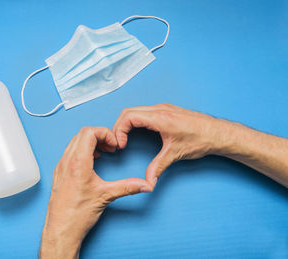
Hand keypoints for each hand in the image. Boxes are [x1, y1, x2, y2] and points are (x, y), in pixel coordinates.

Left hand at [40, 127, 151, 258]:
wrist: (61, 230)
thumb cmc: (78, 215)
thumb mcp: (106, 197)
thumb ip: (128, 187)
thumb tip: (145, 185)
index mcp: (78, 163)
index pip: (89, 132)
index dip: (105, 133)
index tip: (114, 145)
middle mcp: (66, 161)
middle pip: (82, 133)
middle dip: (100, 136)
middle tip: (111, 147)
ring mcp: (61, 167)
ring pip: (74, 142)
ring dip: (90, 142)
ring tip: (103, 153)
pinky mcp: (59, 173)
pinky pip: (69, 152)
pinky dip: (82, 150)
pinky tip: (91, 162)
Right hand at [113, 103, 230, 187]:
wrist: (218, 133)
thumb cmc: (201, 139)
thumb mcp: (176, 154)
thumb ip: (158, 167)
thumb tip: (147, 182)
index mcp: (160, 117)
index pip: (129, 116)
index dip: (119, 130)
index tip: (121, 144)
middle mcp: (160, 109)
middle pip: (128, 112)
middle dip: (119, 126)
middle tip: (119, 142)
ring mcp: (163, 108)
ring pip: (136, 110)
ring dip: (127, 123)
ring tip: (126, 138)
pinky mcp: (167, 111)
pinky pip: (144, 112)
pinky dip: (135, 121)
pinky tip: (138, 133)